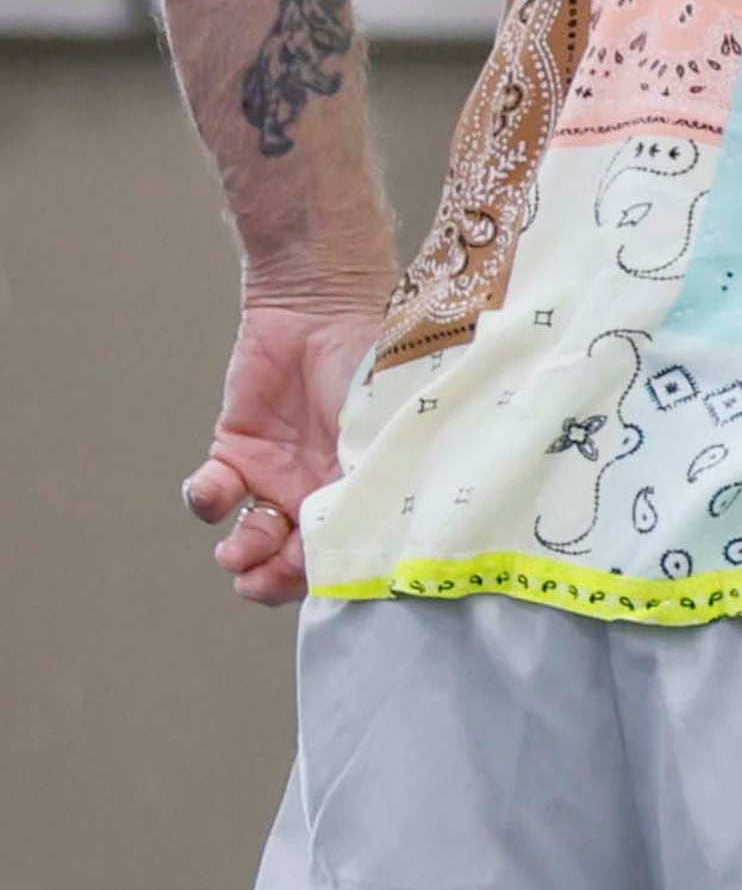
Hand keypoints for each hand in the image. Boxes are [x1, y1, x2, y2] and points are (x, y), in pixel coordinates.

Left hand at [179, 295, 378, 603]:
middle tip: (257, 580)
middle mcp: (321, 490)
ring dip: (242, 552)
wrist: (323, 305)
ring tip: (237, 549)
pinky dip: (207, 500)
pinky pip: (214, 493)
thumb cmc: (375, 358)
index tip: (317, 584)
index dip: (331, 576)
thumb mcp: (386, 425)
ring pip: (252, 537)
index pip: (349, 549)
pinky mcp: (236, 449)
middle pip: (295, 558)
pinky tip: (213, 491)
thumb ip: (373, 478)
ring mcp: (277, 473)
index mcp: (366, 487)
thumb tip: (361, 536)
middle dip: (273, 579)